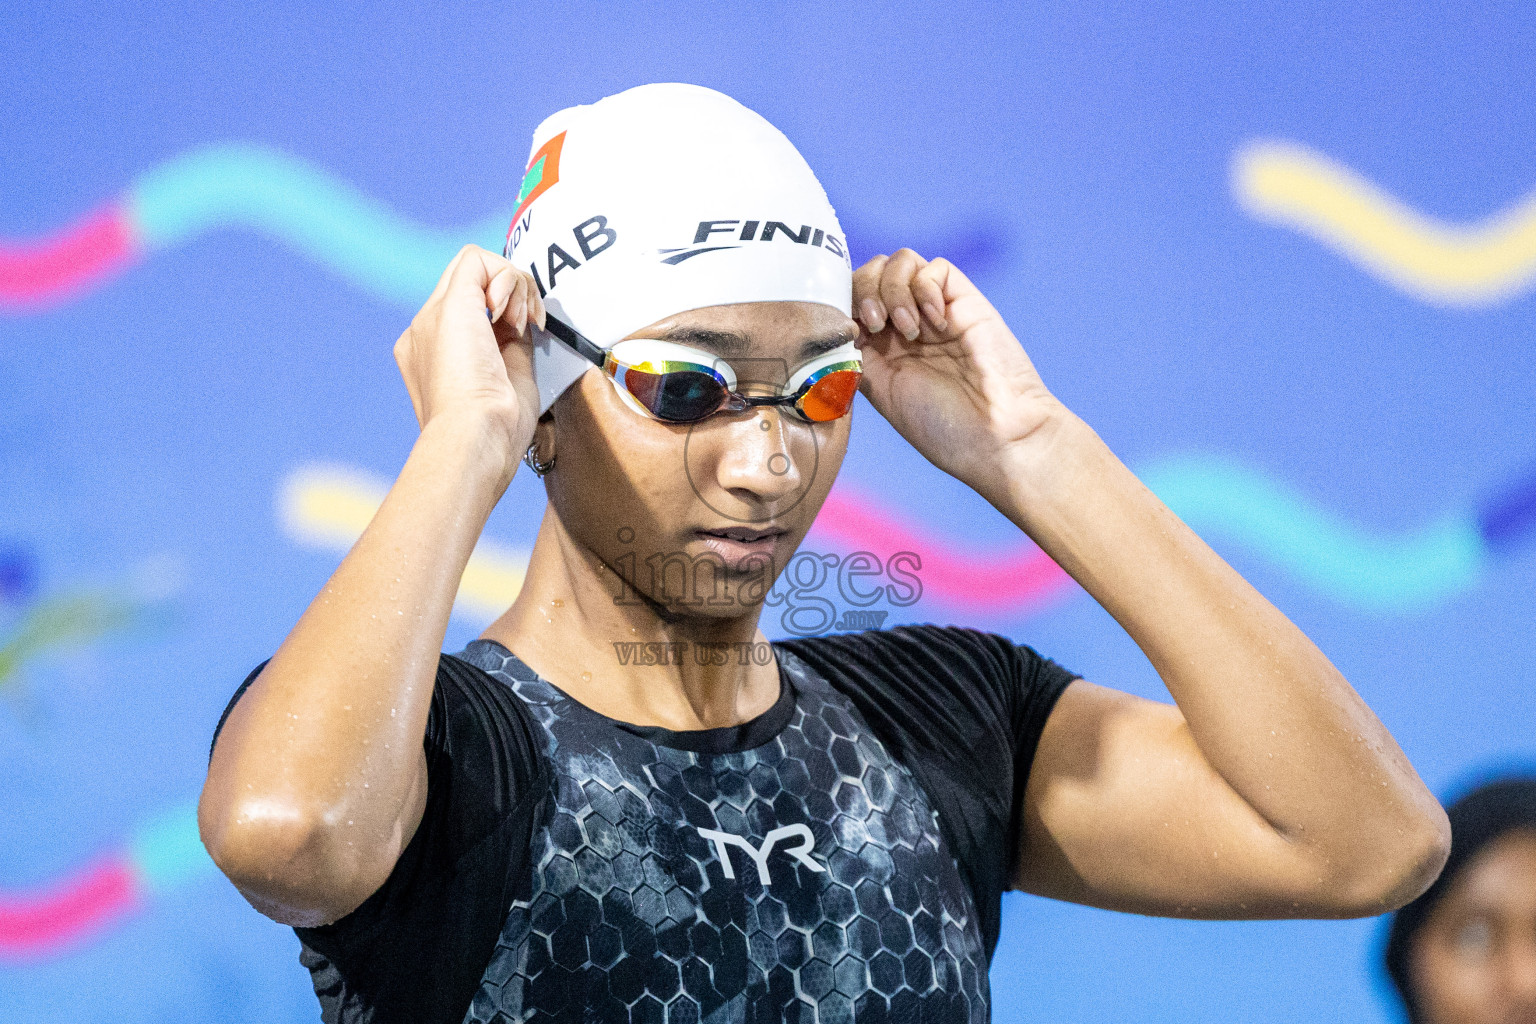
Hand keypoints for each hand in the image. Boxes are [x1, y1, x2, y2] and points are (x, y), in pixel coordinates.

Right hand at [393, 245, 545, 475]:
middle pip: (469, 281)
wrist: (475, 439)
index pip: (468, 306)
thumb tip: (521, 324)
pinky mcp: (449, 307)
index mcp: (432, 355)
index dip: (505, 307)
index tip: (527, 334)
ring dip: (514, 286)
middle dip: (513, 292)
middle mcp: (423, 333)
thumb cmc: (495, 431)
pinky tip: (513, 313)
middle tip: (529, 324)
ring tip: (522, 324)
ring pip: (476, 266)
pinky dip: (507, 277)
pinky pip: (476, 259)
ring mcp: (431, 319)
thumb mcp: (507, 379)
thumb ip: (508, 346)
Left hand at [854, 249, 1071, 499]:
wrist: (996, 437)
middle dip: (862, 291)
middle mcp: (905, 323)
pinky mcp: (965, 302)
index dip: (840, 303)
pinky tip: (934, 323)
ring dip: (892, 289)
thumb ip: (857, 355)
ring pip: (899, 261)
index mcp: (881, 347)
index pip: (849, 300)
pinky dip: (925, 288)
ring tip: (907, 328)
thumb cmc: (942, 428)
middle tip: (875, 327)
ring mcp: (935, 310)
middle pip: (869, 273)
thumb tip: (832, 326)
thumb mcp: (882, 393)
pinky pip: (936, 267)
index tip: (845, 332)